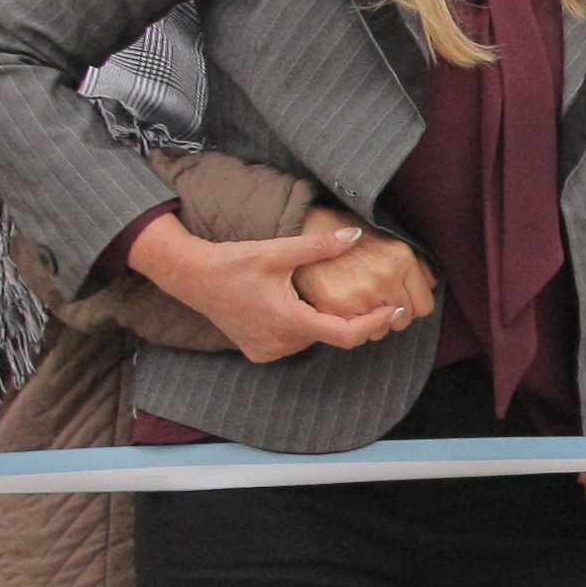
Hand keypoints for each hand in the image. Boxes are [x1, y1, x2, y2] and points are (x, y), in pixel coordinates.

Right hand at [132, 211, 407, 362]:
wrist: (191, 277)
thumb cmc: (233, 261)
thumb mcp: (277, 251)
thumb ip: (319, 246)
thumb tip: (355, 235)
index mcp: (290, 320)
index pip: (345, 333)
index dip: (373, 322)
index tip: (394, 309)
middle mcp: (281, 342)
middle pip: (330, 334)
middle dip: (353, 318)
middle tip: (375, 297)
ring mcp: (268, 351)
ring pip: (313, 339)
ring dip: (325, 321)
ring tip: (337, 296)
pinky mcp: (259, 352)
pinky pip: (293, 342)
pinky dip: (304, 327)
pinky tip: (303, 305)